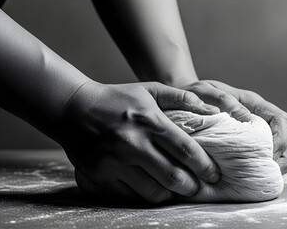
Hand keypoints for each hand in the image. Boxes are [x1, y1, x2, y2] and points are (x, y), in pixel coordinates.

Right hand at [57, 81, 220, 203]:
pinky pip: (130, 196)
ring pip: (152, 192)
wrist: (73, 109)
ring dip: (169, 195)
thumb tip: (213, 111)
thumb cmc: (118, 99)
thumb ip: (182, 98)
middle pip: (172, 176)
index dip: (205, 166)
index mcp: (149, 121)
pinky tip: (152, 189)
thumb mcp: (150, 90)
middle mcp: (132, 143)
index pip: (186, 150)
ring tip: (175, 190)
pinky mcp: (100, 176)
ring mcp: (114, 162)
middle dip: (190, 187)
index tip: (213, 174)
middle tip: (196, 187)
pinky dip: (145, 196)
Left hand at [179, 80, 286, 173]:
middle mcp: (262, 116)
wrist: (186, 98)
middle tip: (271, 173)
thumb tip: (243, 116)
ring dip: (283, 163)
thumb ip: (223, 100)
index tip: (268, 155)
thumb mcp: (205, 91)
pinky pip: (272, 155)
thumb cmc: (195, 94)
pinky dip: (270, 166)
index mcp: (254, 103)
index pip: (281, 119)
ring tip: (267, 177)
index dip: (281, 139)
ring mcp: (261, 129)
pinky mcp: (253, 142)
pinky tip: (257, 176)